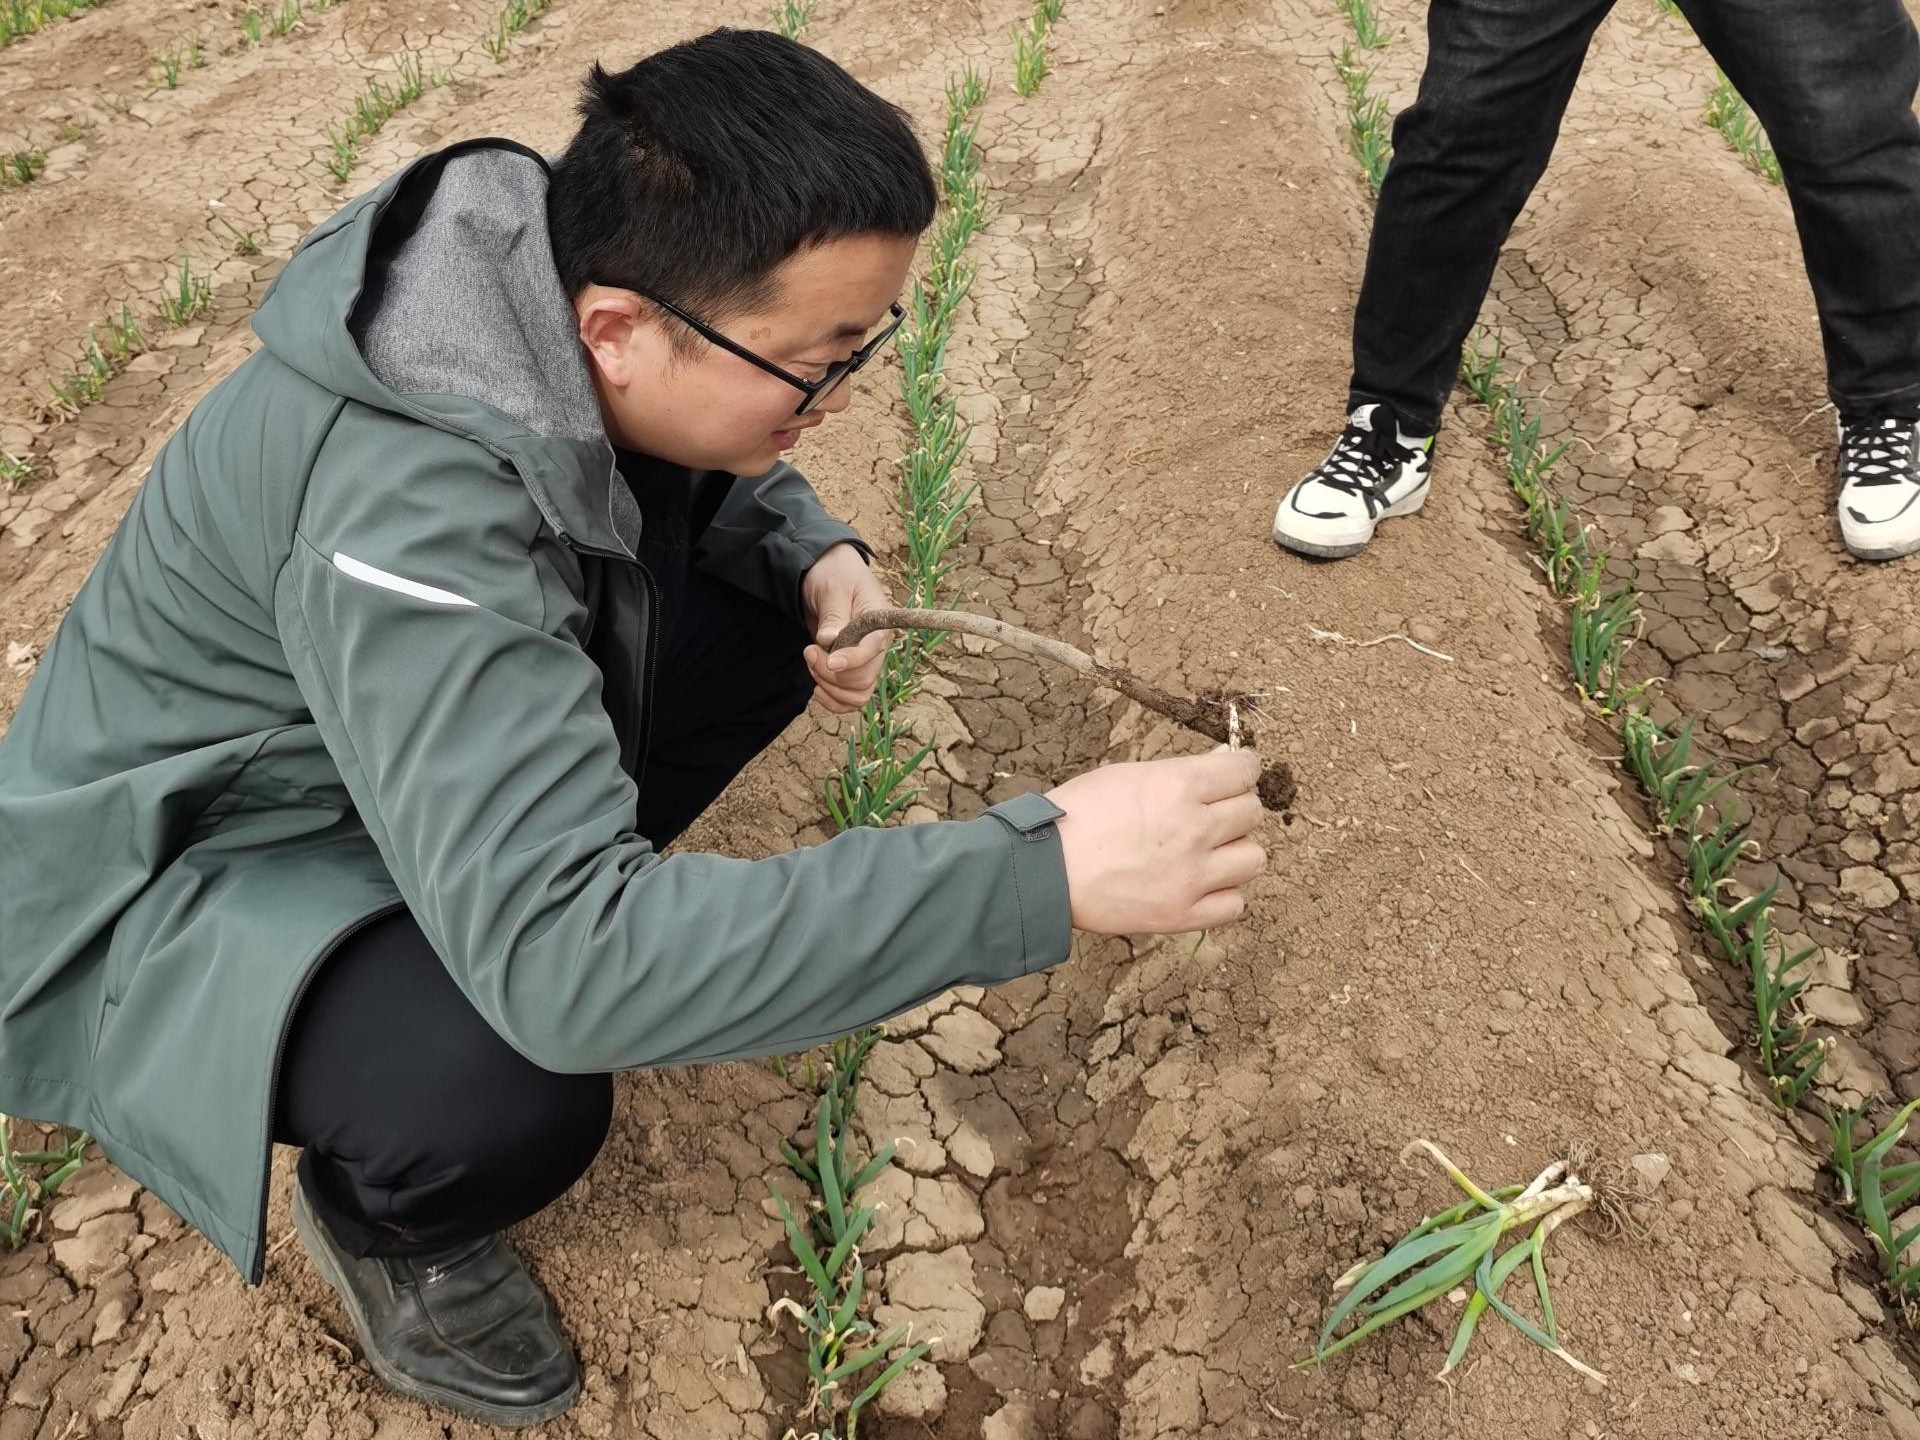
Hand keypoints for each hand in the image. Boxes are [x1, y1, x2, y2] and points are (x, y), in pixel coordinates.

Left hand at [801, 543, 892, 714]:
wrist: (827, 574)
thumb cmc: (834, 575)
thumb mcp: (833, 589)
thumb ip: (834, 616)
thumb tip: (829, 640)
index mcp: (879, 624)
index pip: (873, 651)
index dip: (852, 661)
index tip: (828, 660)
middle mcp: (876, 647)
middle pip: (863, 679)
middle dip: (831, 674)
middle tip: (809, 651)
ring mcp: (865, 661)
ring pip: (857, 694)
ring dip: (830, 688)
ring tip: (811, 662)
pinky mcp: (851, 670)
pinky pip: (851, 699)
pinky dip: (833, 701)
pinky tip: (817, 689)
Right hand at [1045, 748, 1266, 932]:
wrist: (1042, 871)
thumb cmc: (1076, 816)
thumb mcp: (1125, 775)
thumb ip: (1179, 771)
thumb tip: (1222, 760)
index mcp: (1178, 787)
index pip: (1244, 771)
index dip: (1242, 770)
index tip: (1235, 776)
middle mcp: (1194, 829)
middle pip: (1252, 813)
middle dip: (1235, 809)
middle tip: (1210, 814)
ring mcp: (1192, 876)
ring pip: (1253, 859)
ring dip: (1235, 852)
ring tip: (1209, 853)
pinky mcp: (1182, 914)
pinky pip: (1235, 905)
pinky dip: (1224, 895)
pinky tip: (1202, 885)